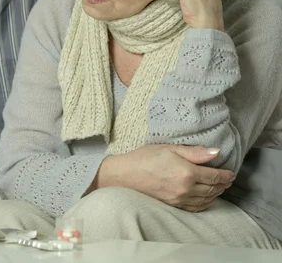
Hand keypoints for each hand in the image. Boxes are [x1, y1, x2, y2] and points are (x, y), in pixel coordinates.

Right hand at [99, 145, 233, 211]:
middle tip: (227, 179)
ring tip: (219, 188)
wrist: (125, 174)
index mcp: (187, 172)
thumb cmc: (144, 158)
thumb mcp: (169, 148)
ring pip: (206, 199)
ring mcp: (179, 199)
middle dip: (222, 184)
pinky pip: (195, 207)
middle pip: (212, 188)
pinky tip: (206, 198)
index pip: (214, 176)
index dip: (225, 174)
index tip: (230, 172)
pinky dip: (205, 203)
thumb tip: (216, 153)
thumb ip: (194, 152)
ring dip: (216, 194)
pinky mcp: (173, 204)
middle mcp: (186, 188)